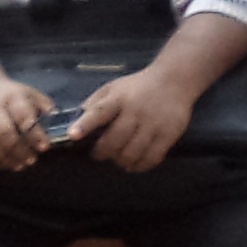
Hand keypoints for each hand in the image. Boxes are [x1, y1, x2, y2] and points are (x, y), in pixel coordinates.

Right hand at [0, 71, 56, 174]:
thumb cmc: (12, 96)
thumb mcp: (31, 94)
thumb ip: (45, 107)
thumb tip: (57, 122)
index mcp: (11, 97)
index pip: (22, 116)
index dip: (34, 134)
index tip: (45, 147)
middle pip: (3, 132)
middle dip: (19, 150)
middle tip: (32, 160)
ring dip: (6, 158)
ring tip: (21, 165)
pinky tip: (6, 164)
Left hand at [63, 70, 195, 172]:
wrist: (174, 81)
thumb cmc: (138, 86)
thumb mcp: (114, 87)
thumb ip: (95, 102)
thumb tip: (75, 119)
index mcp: (119, 98)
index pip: (99, 112)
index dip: (85, 125)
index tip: (72, 135)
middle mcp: (136, 111)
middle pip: (115, 140)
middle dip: (103, 152)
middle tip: (98, 154)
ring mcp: (154, 124)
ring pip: (133, 152)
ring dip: (120, 161)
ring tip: (117, 159)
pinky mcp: (169, 134)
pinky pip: (152, 157)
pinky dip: (140, 166)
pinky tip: (134, 165)